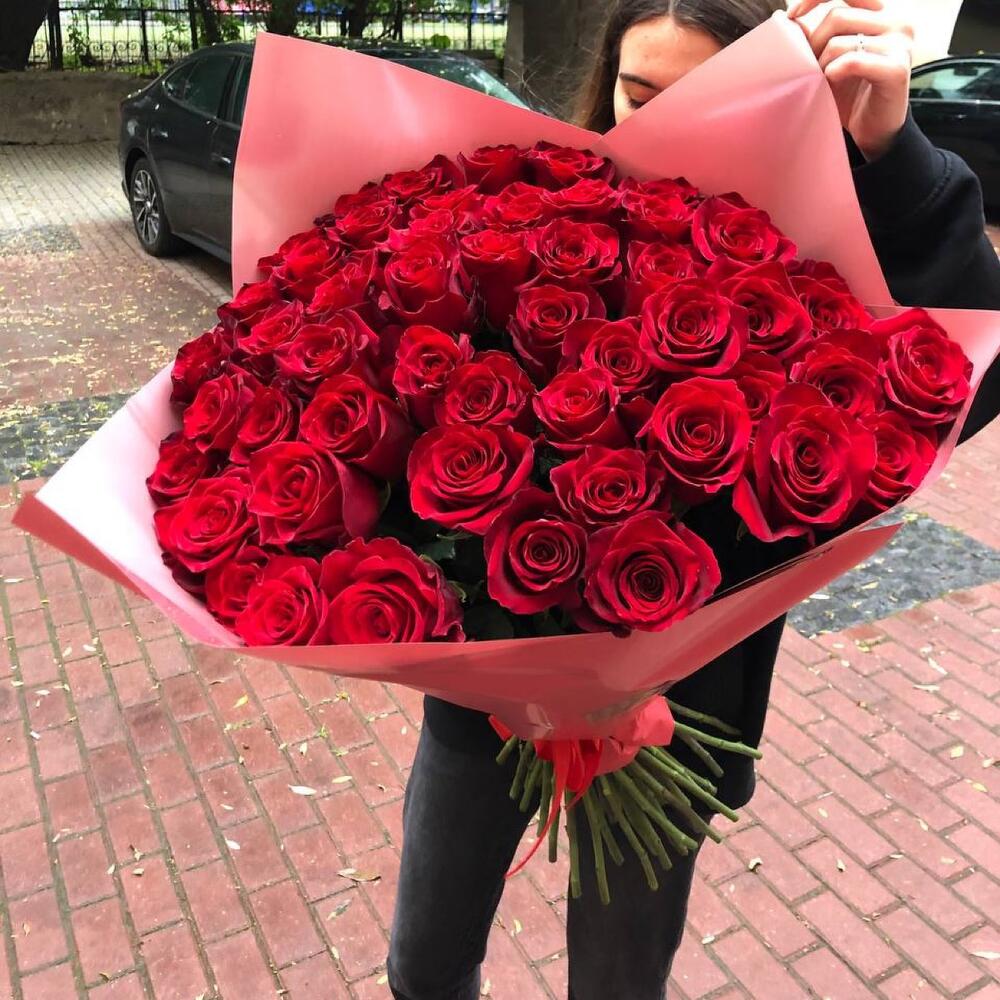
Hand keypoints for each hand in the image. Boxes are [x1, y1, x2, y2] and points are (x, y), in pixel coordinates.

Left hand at [787, 0, 913, 160]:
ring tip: (824, 84)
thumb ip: (813, 37)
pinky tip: (833, 84)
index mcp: (881, 15)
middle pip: (836, 16)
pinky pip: (852, 61)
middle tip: (810, 71)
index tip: (792, 16)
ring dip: (821, 66)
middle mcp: (896, 22)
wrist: (873, 133)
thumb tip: (783, 16)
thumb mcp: (828, 62)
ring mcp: (900, 44)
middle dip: (813, 45)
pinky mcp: (897, 68)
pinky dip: (834, 74)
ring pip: (839, 41)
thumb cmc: (851, 96)